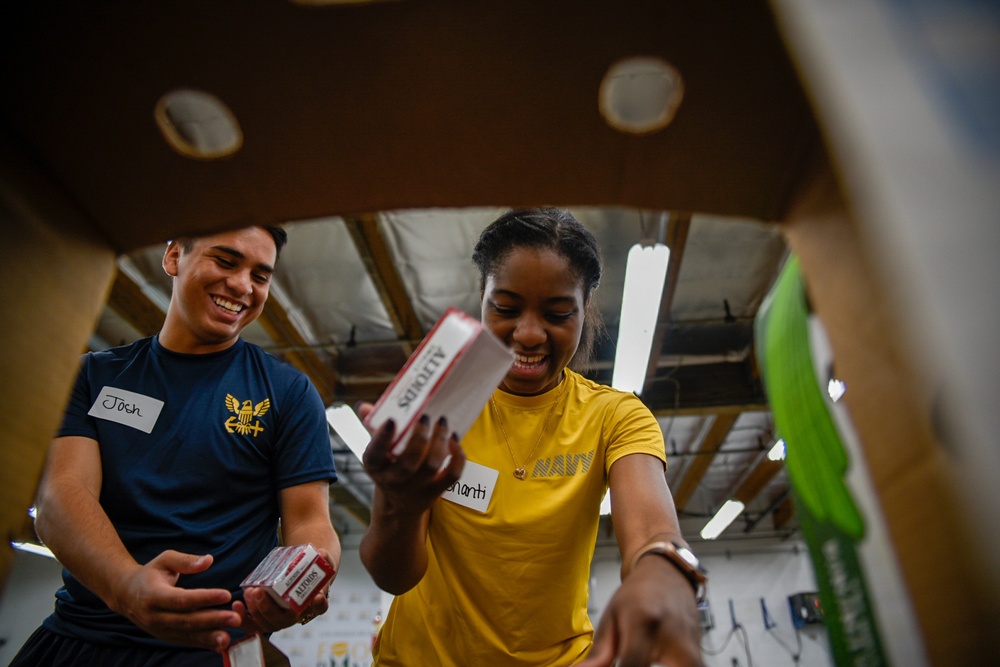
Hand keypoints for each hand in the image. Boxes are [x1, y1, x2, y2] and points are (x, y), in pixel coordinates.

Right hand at [112, 550, 239, 651]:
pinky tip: (221, 644)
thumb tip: (208, 560)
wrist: (126, 595)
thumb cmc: (150, 574)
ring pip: (187, 635)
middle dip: (212, 621)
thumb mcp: (164, 560)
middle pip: (186, 621)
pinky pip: (187, 641)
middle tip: (235, 618)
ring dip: (209, 637)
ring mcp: (160, 629)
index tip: (226, 595)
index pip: (182, 599)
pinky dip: (204, 644)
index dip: (204, 598)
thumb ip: (185, 560)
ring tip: (229, 637)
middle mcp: (155, 616)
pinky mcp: (166, 636)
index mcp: (153, 595)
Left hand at [235, 547, 334, 632]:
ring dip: (255, 611)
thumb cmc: (309, 566)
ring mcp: (280, 618)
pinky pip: (254, 625)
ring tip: (249, 592)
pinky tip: (237, 605)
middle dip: (269, 608)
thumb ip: (322, 556)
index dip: (318, 605)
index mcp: (315, 601)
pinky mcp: (265, 618)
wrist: (298, 570)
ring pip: (268, 624)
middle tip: (259, 591)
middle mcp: (298, 614)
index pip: (320, 607)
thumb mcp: (320, 558)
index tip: (317, 597)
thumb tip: (321, 553)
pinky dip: (244, 619)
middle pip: (286, 620)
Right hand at [356, 404, 465, 513]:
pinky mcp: (436, 492)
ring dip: (439, 441)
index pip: (374, 455)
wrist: (399, 504)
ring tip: (442, 422)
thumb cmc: (388, 467)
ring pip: (431, 466)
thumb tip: (364, 406)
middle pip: (408, 463)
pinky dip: (457, 457)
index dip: (382, 438)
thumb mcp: (377, 451)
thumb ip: (374, 427)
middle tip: (425, 417)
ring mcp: (416, 489)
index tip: (392, 420)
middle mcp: (393, 480)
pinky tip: (454, 439)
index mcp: (374, 467)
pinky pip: (452, 475)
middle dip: (419, 438)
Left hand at [577, 556, 703, 666]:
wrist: (669, 575)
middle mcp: (675, 638)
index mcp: (645, 623)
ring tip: (641, 659)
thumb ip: (600, 653)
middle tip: (629, 662)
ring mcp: (694, 649)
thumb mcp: (612, 617)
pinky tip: (653, 662)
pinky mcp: (702, 657)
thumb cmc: (637, 596)